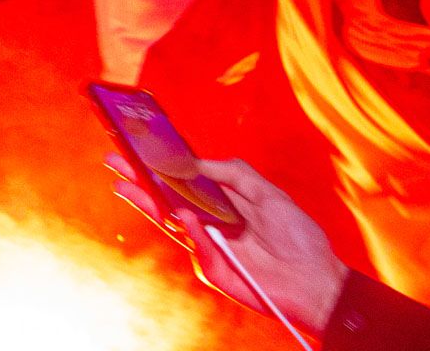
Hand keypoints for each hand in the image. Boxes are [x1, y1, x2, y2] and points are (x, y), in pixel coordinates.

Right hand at [108, 154, 346, 335]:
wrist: (315, 282)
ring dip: (145, 202)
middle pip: (167, 198)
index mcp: (223, 201)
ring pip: (169, 222)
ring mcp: (206, 245)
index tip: (140, 147)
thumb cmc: (298, 238)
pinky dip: (191, 231)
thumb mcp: (268, 193)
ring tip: (123, 185)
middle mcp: (210, 221)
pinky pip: (194, 246)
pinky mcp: (210, 268)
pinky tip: (186, 217)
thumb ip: (233, 173)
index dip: (163, 165)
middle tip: (115, 161)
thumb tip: (196, 164)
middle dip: (140, 179)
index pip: (185, 180)